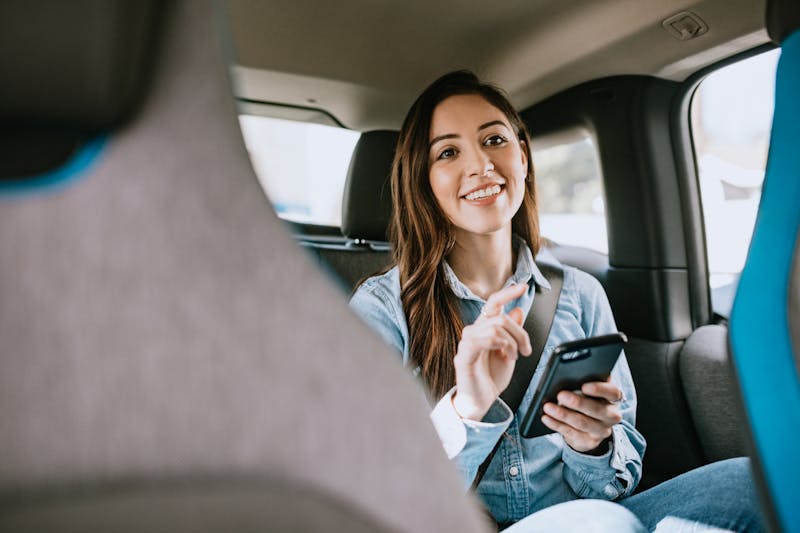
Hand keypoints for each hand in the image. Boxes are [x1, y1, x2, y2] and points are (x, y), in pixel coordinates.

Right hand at [452, 284, 532, 420]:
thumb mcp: (509, 352)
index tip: (523, 286)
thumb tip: (518, 310)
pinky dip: (498, 345)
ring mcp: (467, 343)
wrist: (480, 402)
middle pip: (500, 317)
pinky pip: (482, 340)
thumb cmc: (491, 378)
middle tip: (527, 350)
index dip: (507, 293)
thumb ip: (513, 333)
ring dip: (511, 343)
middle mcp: (473, 332)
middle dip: (520, 333)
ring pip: (495, 328)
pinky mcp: (464, 355)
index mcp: (484, 329)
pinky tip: (503, 354)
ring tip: (513, 357)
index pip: (493, 304)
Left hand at [540, 378, 622, 453]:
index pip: (613, 392)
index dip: (599, 389)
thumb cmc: (586, 400)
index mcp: (613, 398)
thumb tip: (566, 380)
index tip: (584, 386)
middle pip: (597, 409)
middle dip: (578, 402)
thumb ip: (583, 383)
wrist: (588, 426)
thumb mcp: (589, 391)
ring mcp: (601, 431)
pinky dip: (556, 424)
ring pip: (582, 422)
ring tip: (548, 407)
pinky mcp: (589, 441)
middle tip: (561, 395)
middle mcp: (611, 415)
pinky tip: (547, 418)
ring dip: (563, 414)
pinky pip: (571, 433)